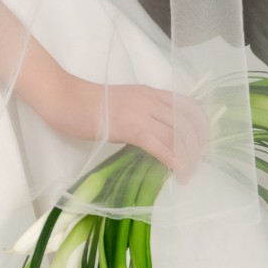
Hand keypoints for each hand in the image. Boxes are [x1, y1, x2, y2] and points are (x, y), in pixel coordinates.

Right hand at [41, 72, 208, 180]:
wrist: (65, 98)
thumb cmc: (87, 103)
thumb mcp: (123, 101)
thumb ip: (141, 113)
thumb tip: (156, 136)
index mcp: (149, 93)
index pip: (187, 105)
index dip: (201, 124)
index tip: (202, 142)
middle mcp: (150, 100)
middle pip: (187, 122)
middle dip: (197, 145)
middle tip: (196, 163)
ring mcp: (140, 113)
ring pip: (176, 134)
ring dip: (187, 156)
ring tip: (187, 174)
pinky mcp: (129, 128)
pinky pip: (158, 144)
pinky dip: (172, 158)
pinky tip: (178, 170)